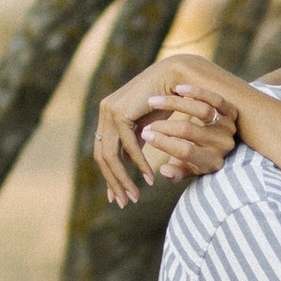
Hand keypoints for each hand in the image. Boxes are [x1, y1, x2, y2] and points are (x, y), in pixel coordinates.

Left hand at [95, 51, 230, 205]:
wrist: (178, 77)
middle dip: (113, 183)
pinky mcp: (120, 112)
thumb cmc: (169, 100)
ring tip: (135, 196)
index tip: (117, 197)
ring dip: (123, 179)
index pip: (103, 152)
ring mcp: (109, 111)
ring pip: (110, 155)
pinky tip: (149, 178)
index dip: (110, 176)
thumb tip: (128, 161)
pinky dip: (139, 164)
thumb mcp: (150, 126)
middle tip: (124, 203)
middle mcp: (105, 112)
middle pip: (102, 157)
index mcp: (109, 116)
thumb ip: (138, 142)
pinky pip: (127, 146)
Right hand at [140, 96, 236, 186]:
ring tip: (154, 101)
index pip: (185, 152)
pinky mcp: (231, 110)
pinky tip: (178, 88)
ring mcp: (228, 126)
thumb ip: (176, 173)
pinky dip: (196, 92)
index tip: (145, 135)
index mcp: (212, 162)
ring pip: (202, 110)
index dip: (163, 143)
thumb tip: (163, 171)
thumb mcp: (188, 169)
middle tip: (146, 124)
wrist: (223, 141)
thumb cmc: (198, 157)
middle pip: (190, 131)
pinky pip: (214, 98)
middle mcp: (223, 144)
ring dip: (175, 104)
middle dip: (164, 126)